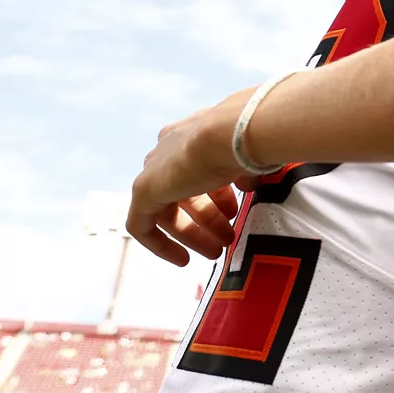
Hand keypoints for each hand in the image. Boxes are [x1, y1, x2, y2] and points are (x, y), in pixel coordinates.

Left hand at [126, 89, 255, 265]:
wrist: (233, 133)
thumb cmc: (250, 140)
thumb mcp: (251, 159)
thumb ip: (246, 174)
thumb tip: (249, 186)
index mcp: (193, 134)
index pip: (201, 170)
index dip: (218, 197)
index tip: (234, 214)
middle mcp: (170, 148)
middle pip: (184, 193)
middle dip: (208, 219)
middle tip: (227, 238)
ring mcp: (155, 168)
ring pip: (167, 209)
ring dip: (193, 233)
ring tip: (216, 251)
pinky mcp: (144, 190)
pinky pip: (142, 224)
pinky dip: (159, 243)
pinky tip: (181, 259)